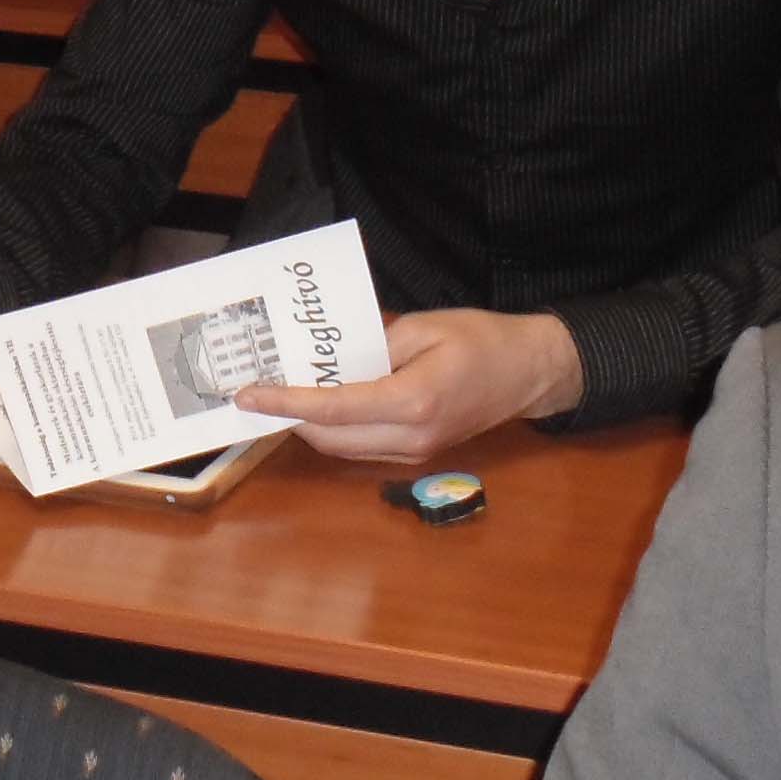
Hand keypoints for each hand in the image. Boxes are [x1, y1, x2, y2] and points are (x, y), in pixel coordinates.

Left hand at [231, 307, 579, 468]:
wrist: (530, 372)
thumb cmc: (482, 340)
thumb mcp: (423, 325)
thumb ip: (372, 343)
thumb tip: (328, 359)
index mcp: (413, 401)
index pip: (332, 408)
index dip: (285, 402)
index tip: (250, 394)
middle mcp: (411, 437)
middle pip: (329, 437)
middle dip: (290, 417)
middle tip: (263, 389)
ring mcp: (415, 453)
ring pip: (342, 448)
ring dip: (311, 425)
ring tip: (287, 395)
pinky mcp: (417, 454)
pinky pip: (362, 446)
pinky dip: (336, 428)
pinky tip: (325, 403)